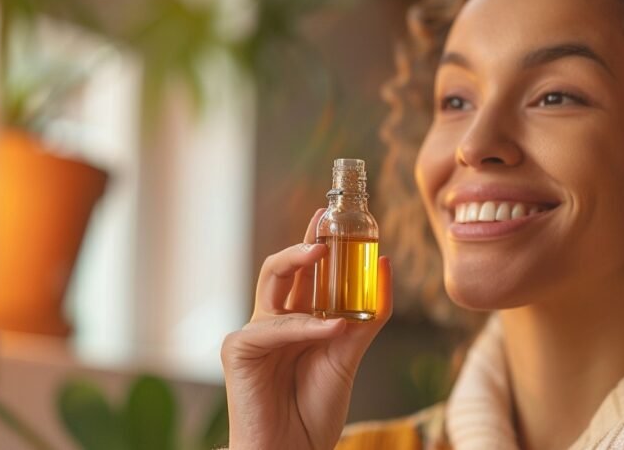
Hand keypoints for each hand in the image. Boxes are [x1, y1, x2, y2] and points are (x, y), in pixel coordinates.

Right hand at [221, 208, 392, 449]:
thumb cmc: (314, 410)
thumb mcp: (350, 355)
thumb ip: (368, 315)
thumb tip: (384, 265)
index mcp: (297, 320)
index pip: (306, 272)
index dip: (319, 240)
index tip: (337, 213)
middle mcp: (273, 321)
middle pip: (284, 266)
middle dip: (305, 238)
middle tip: (328, 217)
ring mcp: (254, 334)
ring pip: (273, 281)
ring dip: (300, 260)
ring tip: (327, 248)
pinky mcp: (239, 352)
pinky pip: (274, 327)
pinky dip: (305, 326)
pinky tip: (331, 328)